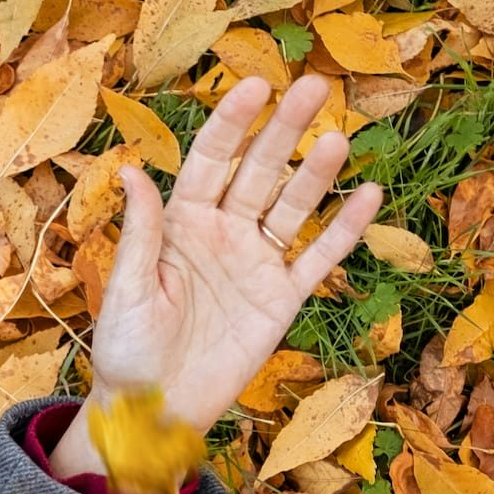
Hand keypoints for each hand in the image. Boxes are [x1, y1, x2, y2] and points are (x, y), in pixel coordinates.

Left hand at [50, 74, 378, 478]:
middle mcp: (221, 235)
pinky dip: (344, 230)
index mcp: (179, 225)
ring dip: (315, 174)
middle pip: (258, 172)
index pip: (209, 162)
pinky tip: (367, 196)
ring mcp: (255, 264)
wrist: (153, 409)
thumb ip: (140, 231)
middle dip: (282, 130)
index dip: (231, 124)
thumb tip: (133, 169)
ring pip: (292, 207)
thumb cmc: (126, 350)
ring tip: (338, 137)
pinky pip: (319, 258)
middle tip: (314, 87)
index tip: (255, 85)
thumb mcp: (127, 288)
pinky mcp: (282, 299)